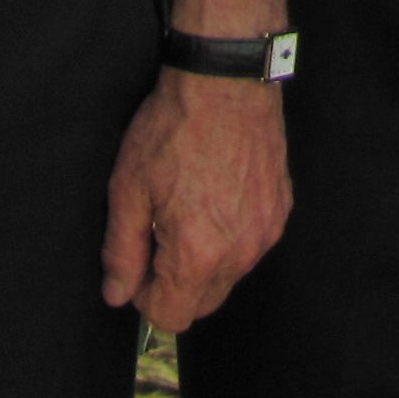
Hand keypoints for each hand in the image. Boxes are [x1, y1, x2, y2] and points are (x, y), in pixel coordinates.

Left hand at [100, 70, 288, 331]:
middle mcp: (240, 252)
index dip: (145, 299)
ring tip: (188, 209)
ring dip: (205, 261)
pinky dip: (231, 236)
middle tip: (158, 234)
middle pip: (203, 304)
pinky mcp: (281, 209)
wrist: (225, 80)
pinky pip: (251, 245)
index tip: (137, 266)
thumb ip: (122, 251)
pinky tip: (216, 196)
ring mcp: (266, 231)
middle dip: (175, 284)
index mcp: (198, 254)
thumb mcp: (128, 189)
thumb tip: (117, 294)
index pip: (171, 317)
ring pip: (229, 275)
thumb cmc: (173, 128)